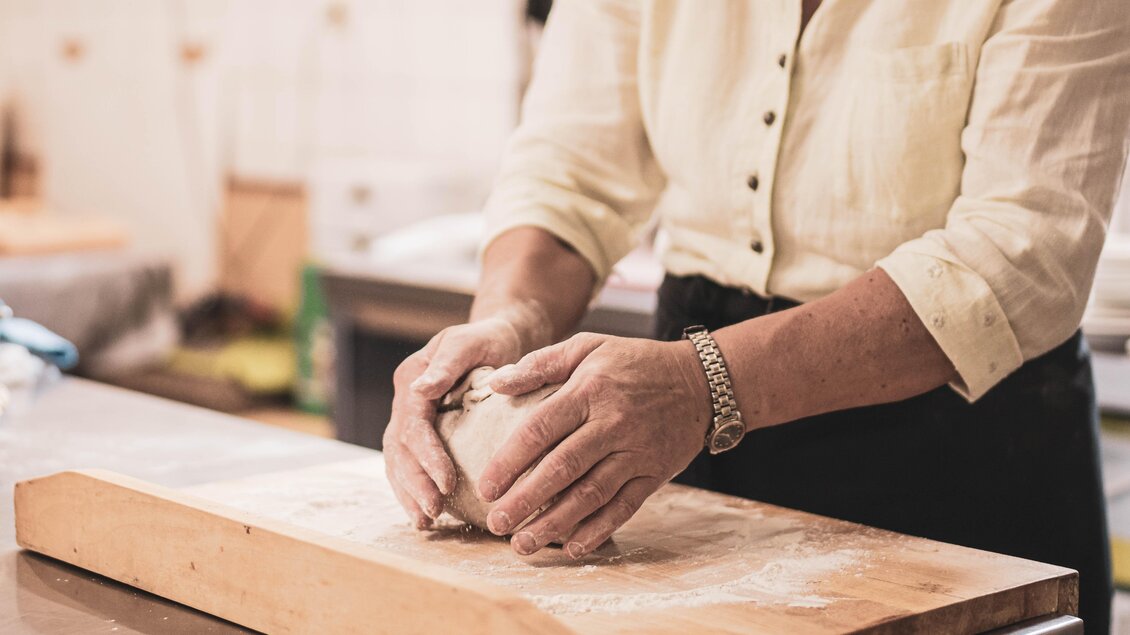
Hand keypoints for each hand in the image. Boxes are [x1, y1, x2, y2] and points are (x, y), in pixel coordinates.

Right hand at [383, 316, 529, 528]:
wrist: (496, 339)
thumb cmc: (488, 339)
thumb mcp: (470, 342)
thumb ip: (447, 364)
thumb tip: (420, 390)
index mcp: (411, 379)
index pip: (413, 425)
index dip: (427, 456)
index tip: (446, 482)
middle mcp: (405, 401)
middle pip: (399, 449)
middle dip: (415, 484)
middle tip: (434, 512)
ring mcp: (409, 419)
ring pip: (397, 462)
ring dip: (409, 494)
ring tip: (425, 522)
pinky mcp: (421, 434)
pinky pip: (409, 466)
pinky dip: (413, 491)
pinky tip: (425, 516)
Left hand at [479, 332, 713, 557]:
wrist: (701, 381)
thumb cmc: (635, 362)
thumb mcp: (588, 347)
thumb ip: (540, 363)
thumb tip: (496, 383)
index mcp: (589, 391)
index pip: (541, 429)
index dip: (510, 460)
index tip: (486, 486)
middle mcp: (612, 424)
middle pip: (562, 468)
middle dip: (525, 500)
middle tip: (496, 524)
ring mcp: (635, 452)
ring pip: (590, 494)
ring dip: (555, 523)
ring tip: (523, 544)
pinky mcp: (654, 474)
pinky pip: (624, 507)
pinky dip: (598, 530)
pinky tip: (572, 547)